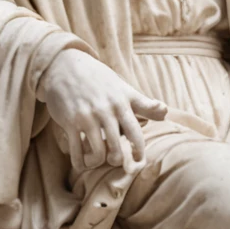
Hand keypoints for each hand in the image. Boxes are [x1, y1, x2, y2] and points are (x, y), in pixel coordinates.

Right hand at [39, 48, 166, 173]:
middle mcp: (105, 111)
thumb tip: (165, 112)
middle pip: (115, 148)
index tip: (139, 160)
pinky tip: (81, 161)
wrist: (64, 66)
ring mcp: (86, 117)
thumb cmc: (98, 78)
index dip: (139, 150)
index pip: (135, 132)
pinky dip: (79, 162)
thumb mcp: (122, 88)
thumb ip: (143, 103)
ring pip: (97, 153)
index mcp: (120, 103)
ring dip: (97, 162)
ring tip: (95, 160)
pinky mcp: (69, 122)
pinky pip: (76, 151)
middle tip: (114, 160)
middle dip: (116, 160)